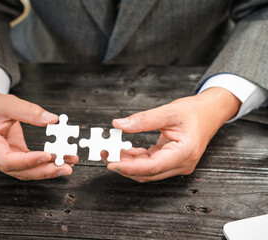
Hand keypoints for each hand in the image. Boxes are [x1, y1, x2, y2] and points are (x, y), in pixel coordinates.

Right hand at [0, 78, 77, 179]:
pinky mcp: (12, 158)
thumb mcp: (8, 103)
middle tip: (66, 167)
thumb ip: (29, 111)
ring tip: (68, 164)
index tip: (47, 156)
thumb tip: (52, 119)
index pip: (6, 160)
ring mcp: (1, 160)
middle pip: (19, 171)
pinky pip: (29, 165)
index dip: (27, 161)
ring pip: (25, 171)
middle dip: (44, 170)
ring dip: (48, 169)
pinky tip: (60, 160)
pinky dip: (44, 163)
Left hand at [107, 87, 240, 181]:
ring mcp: (177, 164)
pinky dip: (136, 159)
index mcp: (184, 153)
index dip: (129, 167)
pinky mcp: (171, 161)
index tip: (111, 163)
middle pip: (147, 172)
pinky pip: (150, 164)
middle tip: (105, 154)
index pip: (152, 166)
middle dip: (124, 166)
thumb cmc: (195, 112)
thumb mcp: (168, 112)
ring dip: (128, 163)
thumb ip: (143, 120)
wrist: (210, 112)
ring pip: (147, 170)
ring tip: (111, 151)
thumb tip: (120, 125)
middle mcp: (181, 163)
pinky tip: (123, 150)